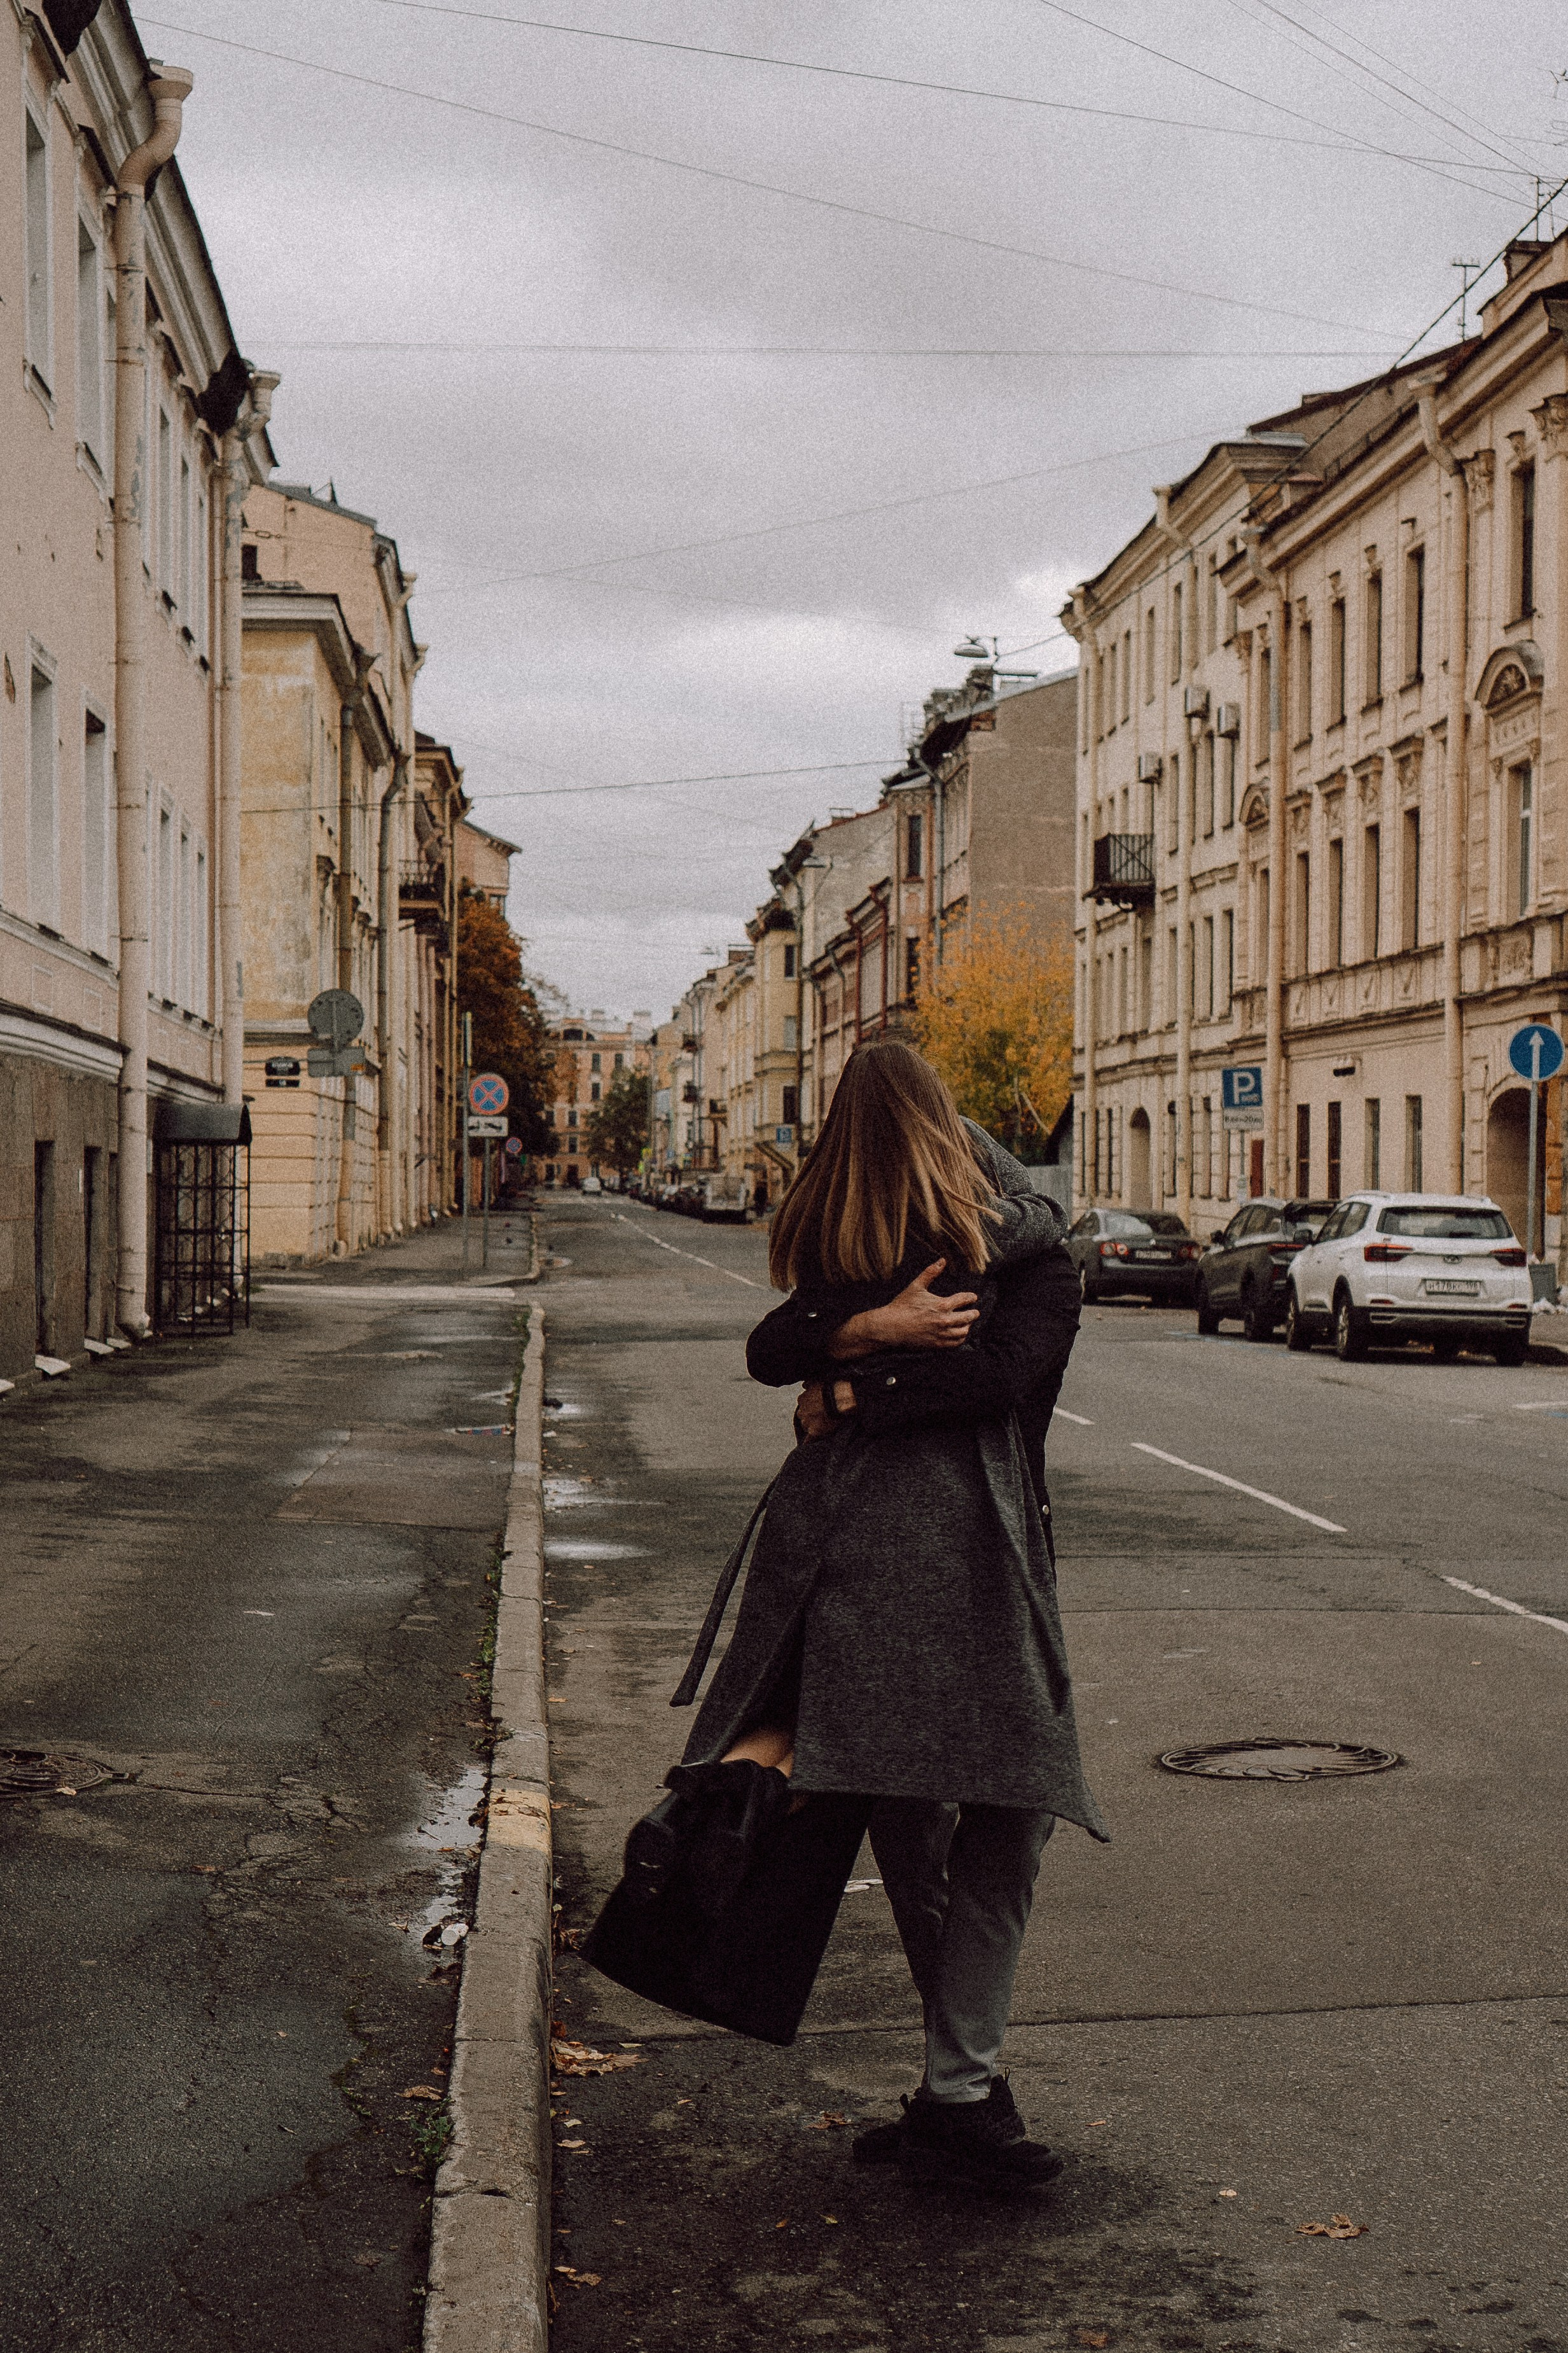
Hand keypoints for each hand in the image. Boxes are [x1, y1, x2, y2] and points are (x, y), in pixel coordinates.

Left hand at [795, 1378, 856, 1438]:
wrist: (840, 1398)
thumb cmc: (831, 1388)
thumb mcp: (817, 1381)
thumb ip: (809, 1384)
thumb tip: (804, 1385)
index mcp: (801, 1399)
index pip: (803, 1406)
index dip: (811, 1408)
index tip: (818, 1408)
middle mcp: (801, 1411)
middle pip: (803, 1417)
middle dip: (811, 1417)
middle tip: (822, 1416)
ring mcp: (807, 1422)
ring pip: (806, 1427)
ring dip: (813, 1426)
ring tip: (824, 1425)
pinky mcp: (814, 1432)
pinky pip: (808, 1440)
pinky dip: (809, 1441)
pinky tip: (810, 1443)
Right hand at [830, 1260, 977, 1356]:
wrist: (890, 1327)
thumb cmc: (902, 1306)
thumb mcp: (916, 1286)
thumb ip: (930, 1273)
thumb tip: (942, 1260)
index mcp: (942, 1304)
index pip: (964, 1300)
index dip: (971, 1297)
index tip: (973, 1297)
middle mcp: (945, 1320)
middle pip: (968, 1317)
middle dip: (974, 1313)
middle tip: (975, 1312)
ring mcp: (942, 1334)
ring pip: (964, 1331)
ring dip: (967, 1326)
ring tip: (967, 1323)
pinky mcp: (938, 1344)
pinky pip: (956, 1343)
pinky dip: (960, 1338)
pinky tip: (959, 1334)